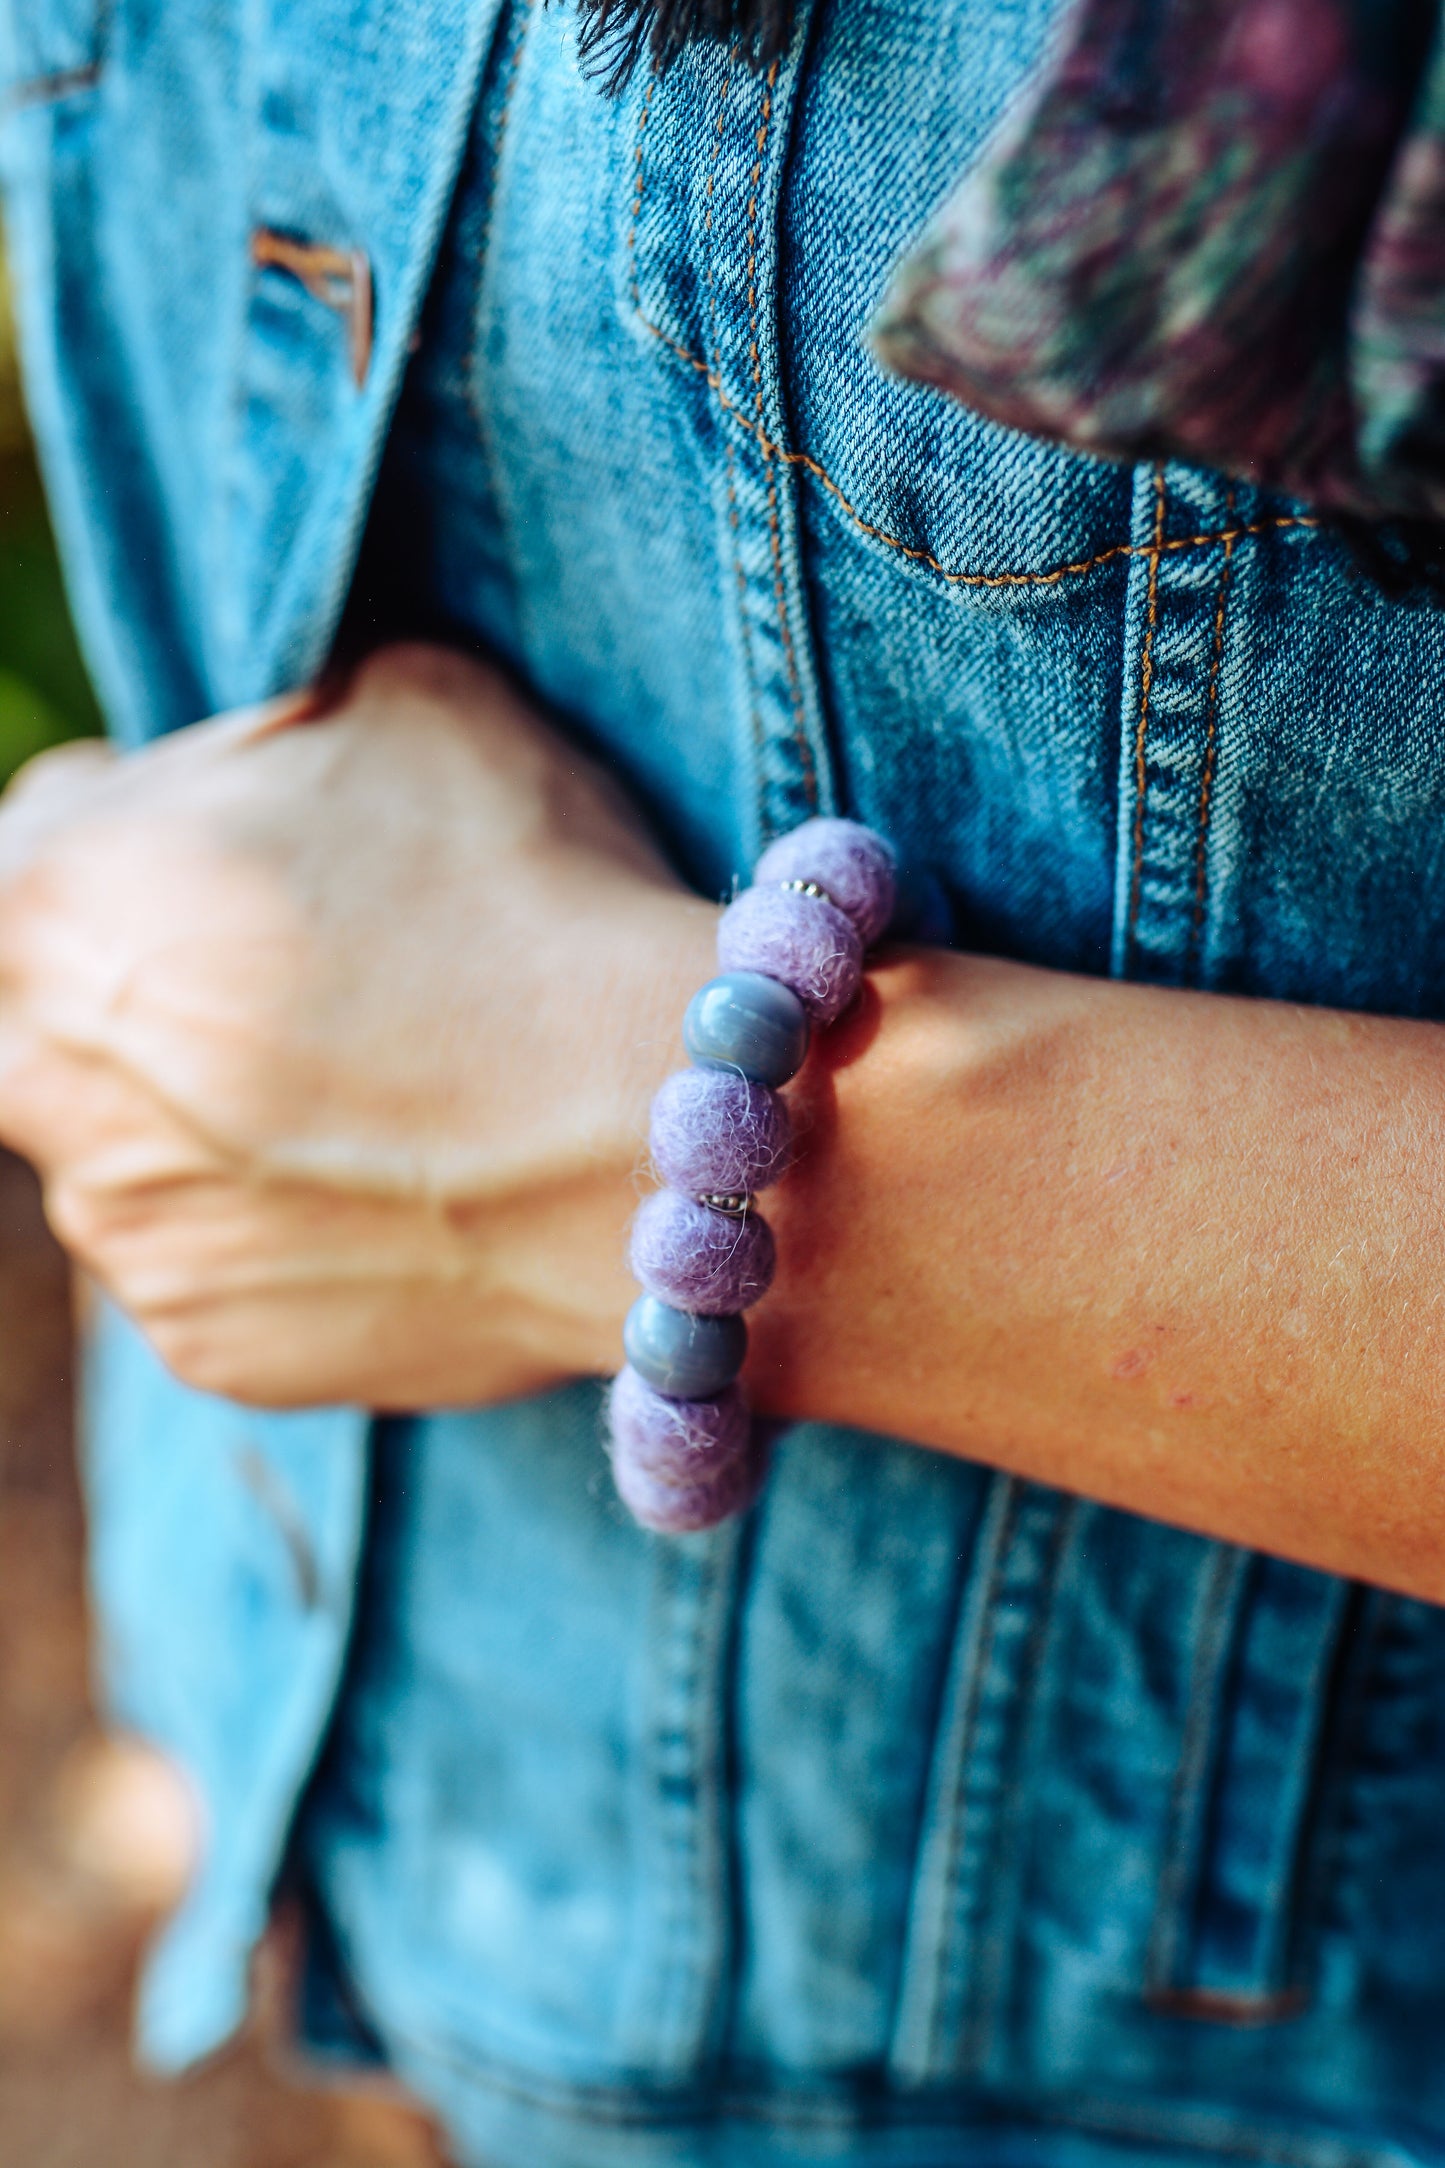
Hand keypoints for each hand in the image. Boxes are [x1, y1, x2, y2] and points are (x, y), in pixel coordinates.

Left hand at [0, 645, 716, 1406]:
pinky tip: (397, 1187)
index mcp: (53, 902)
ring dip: (211, 1121)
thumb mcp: (395, 702)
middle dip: (146, 994)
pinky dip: (283, 1230)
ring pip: (130, 1154)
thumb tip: (251, 780)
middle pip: (52, 1017)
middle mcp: (43, 1084)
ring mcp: (127, 1234)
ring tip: (376, 1096)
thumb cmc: (531, 896)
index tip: (229, 863)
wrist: (662, 1130)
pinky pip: (216, 1265)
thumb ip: (262, 740)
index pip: (26, 849)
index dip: (138, 840)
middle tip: (299, 986)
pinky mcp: (210, 1348)